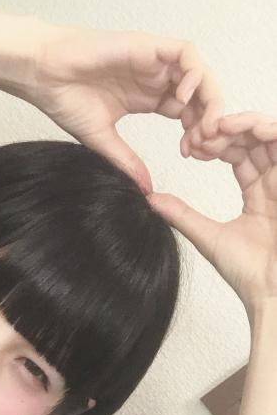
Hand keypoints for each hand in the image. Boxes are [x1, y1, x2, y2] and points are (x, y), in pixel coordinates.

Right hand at [23, 24, 224, 193]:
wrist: (44, 74)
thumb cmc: (64, 100)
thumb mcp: (102, 140)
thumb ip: (126, 161)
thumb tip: (144, 190)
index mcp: (148, 98)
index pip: (187, 112)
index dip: (195, 132)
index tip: (189, 154)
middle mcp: (155, 78)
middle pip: (200, 93)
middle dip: (208, 118)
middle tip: (202, 143)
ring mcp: (154, 61)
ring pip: (200, 72)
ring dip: (208, 98)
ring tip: (199, 125)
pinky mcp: (149, 46)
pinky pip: (187, 53)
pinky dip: (194, 74)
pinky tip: (182, 99)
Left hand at [147, 113, 276, 316]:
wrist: (272, 291)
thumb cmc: (248, 272)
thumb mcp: (208, 236)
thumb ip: (182, 215)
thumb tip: (150, 200)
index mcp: (257, 194)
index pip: (239, 155)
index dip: (215, 143)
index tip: (190, 146)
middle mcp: (275, 183)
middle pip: (254, 139)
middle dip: (227, 128)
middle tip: (200, 132)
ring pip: (271, 136)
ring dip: (246, 123)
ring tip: (219, 125)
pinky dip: (269, 131)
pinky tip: (246, 128)